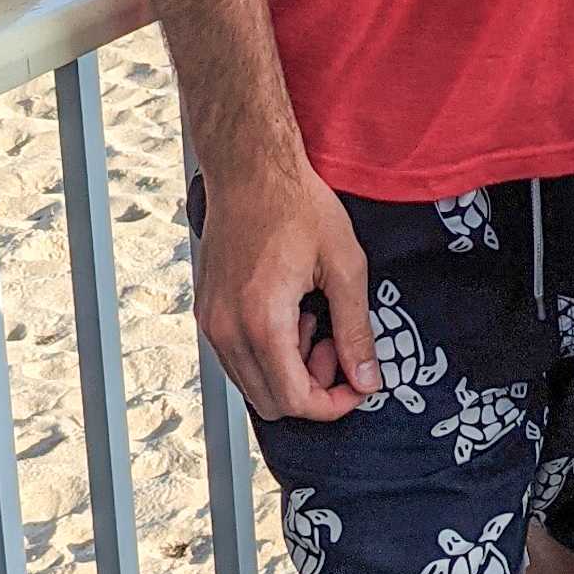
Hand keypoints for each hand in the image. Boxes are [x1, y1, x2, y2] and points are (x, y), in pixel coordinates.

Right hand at [193, 153, 379, 424]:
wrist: (250, 169)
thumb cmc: (297, 205)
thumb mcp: (345, 265)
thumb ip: (356, 330)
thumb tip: (366, 380)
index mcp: (262, 321)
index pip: (295, 400)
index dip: (334, 405)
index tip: (358, 385)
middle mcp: (226, 330)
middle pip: (271, 402)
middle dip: (312, 388)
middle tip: (336, 344)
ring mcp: (211, 322)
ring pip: (252, 384)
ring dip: (289, 370)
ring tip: (312, 320)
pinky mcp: (206, 311)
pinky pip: (237, 359)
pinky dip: (267, 353)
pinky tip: (290, 312)